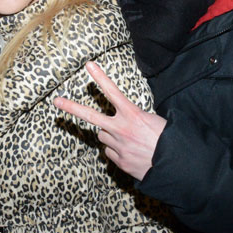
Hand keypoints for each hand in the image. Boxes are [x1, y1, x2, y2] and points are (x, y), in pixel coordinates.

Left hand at [52, 62, 165, 180]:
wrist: (175, 167)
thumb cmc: (169, 140)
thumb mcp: (156, 120)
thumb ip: (137, 117)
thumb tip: (128, 119)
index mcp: (133, 115)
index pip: (113, 92)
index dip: (100, 77)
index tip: (88, 65)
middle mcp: (121, 129)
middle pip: (91, 116)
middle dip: (72, 107)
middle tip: (56, 101)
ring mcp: (118, 146)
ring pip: (103, 136)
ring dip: (110, 134)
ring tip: (128, 138)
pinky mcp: (119, 162)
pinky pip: (110, 152)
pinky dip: (116, 151)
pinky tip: (130, 152)